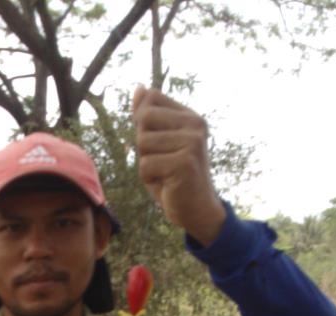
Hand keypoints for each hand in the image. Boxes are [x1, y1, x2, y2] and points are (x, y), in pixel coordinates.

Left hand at [132, 85, 225, 245]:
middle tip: (161, 161)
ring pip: (142, 143)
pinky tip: (167, 183)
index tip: (159, 143)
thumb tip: (139, 87)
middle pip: (143, 119)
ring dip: (146, 164)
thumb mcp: (158, 143)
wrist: (196, 209)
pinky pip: (145, 165)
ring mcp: (192, 142)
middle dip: (143, 144)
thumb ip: (148, 116)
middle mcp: (195, 125)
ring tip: (165, 173)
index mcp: (189, 116)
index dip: (142, 122)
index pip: (151, 98)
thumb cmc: (173, 176)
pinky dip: (149, 179)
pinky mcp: (185, 162)